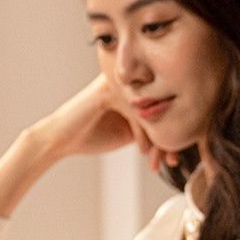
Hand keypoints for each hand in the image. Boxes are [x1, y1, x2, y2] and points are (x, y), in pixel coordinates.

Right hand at [31, 74, 178, 172]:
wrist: (59, 140)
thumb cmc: (91, 136)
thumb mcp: (127, 132)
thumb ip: (148, 126)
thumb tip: (179, 134)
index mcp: (134, 87)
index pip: (162, 106)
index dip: (171, 132)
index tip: (175, 156)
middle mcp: (128, 80)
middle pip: (161, 106)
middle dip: (168, 137)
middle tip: (173, 159)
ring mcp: (118, 83)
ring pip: (150, 110)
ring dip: (157, 138)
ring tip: (157, 160)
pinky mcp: (108, 91)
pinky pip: (135, 111)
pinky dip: (141, 133)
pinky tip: (142, 150)